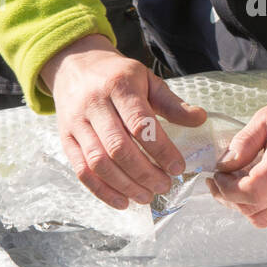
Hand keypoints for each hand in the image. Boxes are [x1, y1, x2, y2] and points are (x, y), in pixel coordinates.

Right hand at [43, 34, 207, 208]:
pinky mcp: (65, 139)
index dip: (161, 149)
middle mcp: (94, 104)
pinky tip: (122, 201)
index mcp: (119, 86)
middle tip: (164, 186)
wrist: (75, 65)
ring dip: (124, 185)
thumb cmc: (118, 75)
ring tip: (147, 196)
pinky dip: (102, 190)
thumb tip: (200, 119)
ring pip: (98, 162)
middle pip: (118, 147)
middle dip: (144, 173)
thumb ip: (172, 103)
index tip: (177, 167)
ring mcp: (76, 123)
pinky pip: (81, 170)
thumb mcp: (147, 80)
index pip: (140, 124)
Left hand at [206, 66, 266, 230]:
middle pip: (254, 209)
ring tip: (244, 187)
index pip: (252, 192)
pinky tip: (266, 192)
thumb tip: (223, 166)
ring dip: (247, 207)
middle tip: (225, 181)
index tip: (219, 177)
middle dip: (230, 198)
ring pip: (266, 220)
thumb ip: (244, 142)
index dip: (227, 190)